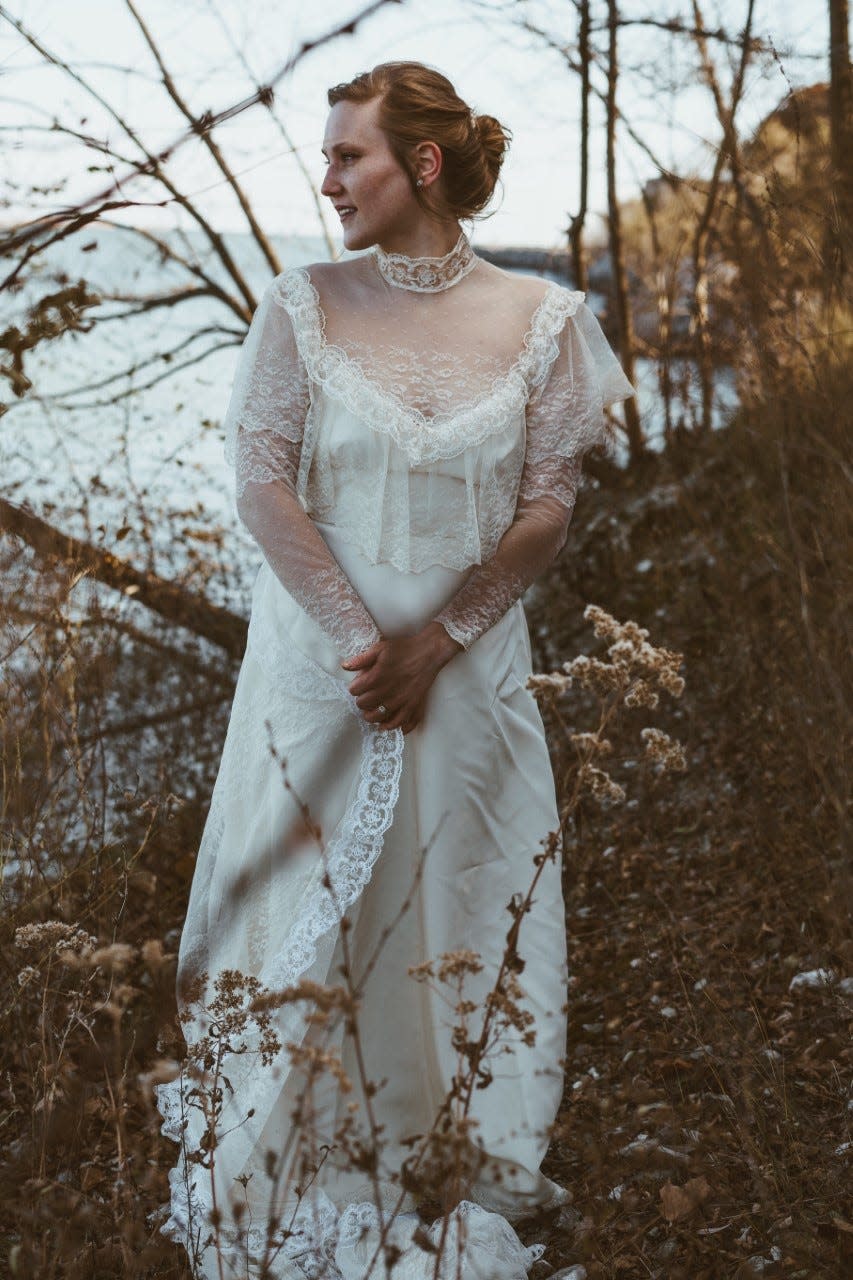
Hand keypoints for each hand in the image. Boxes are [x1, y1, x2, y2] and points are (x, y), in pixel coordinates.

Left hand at [341, 623, 462, 733]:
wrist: (429, 653)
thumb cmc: (403, 649)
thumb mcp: (380, 649)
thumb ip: (361, 659)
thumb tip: (344, 666)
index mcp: (376, 678)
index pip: (355, 691)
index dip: (354, 687)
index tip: (358, 684)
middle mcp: (387, 693)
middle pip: (363, 705)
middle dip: (361, 701)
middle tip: (365, 695)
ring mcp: (400, 702)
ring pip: (377, 717)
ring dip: (371, 715)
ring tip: (371, 710)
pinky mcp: (412, 706)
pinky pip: (399, 724)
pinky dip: (390, 726)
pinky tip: (385, 724)